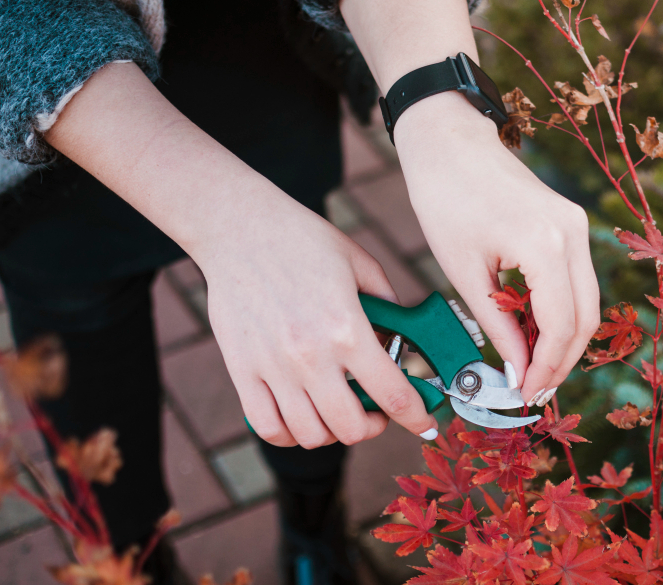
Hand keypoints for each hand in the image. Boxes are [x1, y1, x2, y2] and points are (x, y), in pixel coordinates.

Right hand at [48, 62, 436, 448]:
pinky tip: (301, 416)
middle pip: (351, 427)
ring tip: (338, 413)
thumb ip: (387, 304)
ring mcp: (273, 367)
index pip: (393, 394)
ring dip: (332, 432)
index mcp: (347, 328)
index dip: (416, 417)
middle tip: (376, 413)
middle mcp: (310, 355)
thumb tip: (403, 337)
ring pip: (310, 434)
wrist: (239, 228)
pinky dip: (289, 433)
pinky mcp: (241, 370)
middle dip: (374, 427)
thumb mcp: (360, 263)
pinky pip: (266, 426)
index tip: (423, 423)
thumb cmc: (301, 239)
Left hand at [394, 92, 600, 403]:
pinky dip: (560, 309)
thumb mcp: (464, 271)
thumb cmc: (444, 199)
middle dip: (562, 359)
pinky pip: (576, 278)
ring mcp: (577, 224)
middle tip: (533, 389)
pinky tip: (533, 329)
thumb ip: (497, 324)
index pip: (561, 326)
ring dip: (564, 337)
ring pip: (587, 300)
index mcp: (545, 245)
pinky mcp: (570, 221)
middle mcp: (573, 234)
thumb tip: (516, 370)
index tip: (525, 394)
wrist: (449, 141)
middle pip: (586, 317)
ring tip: (531, 365)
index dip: (546, 368)